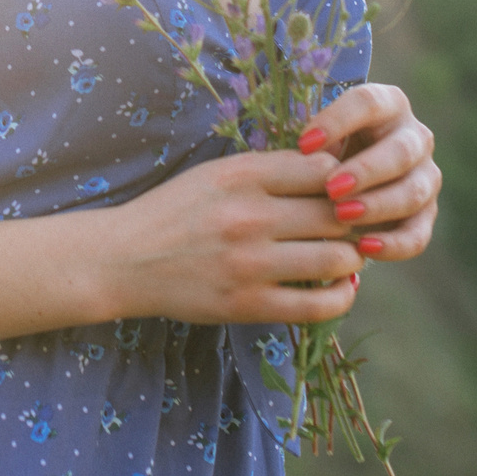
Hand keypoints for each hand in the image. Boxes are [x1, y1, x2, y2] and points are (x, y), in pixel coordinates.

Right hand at [98, 148, 362, 326]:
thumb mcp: (216, 174)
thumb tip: (335, 173)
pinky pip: (319, 306)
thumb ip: (270, 170)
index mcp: (241, 176)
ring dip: (351, 258)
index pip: (324, 170)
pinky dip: (341, 296)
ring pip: (337, 259)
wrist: (124, 260)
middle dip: (353, 220)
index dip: (343, 179)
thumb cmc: (174, 211)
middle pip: (337, 214)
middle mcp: (249, 217)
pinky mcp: (248, 305)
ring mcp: (250, 264)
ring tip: (344, 256)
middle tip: (352, 225)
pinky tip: (339, 287)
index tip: (339, 190)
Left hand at [298, 82, 439, 262]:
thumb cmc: (319, 151)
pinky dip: (394, 244)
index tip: (303, 144)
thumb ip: (312, 143)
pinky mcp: (425, 215)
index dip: (337, 122)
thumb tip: (301, 154)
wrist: (339, 184)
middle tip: (330, 188)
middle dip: (365, 170)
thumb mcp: (314, 139)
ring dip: (378, 205)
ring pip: (413, 192)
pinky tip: (363, 247)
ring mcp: (425, 176)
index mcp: (387, 105)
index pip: (368, 104)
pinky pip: (418, 233)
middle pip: (400, 150)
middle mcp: (414, 137)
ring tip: (342, 216)